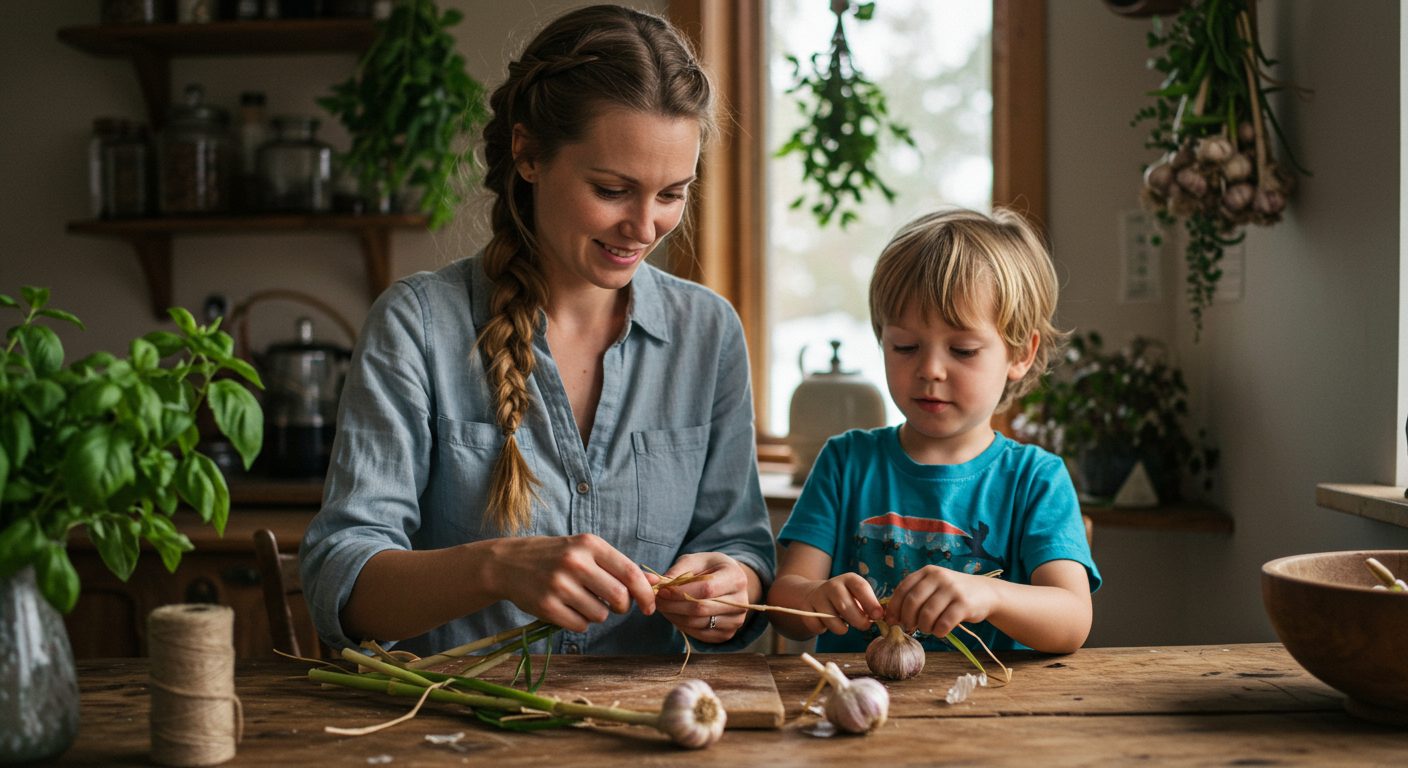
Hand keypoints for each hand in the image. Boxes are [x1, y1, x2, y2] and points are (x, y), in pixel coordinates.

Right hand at [485, 534, 655, 631]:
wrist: (508, 563)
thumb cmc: (556, 556)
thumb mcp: (587, 551)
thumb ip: (619, 567)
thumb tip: (655, 584)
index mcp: (589, 544)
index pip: (630, 573)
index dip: (646, 594)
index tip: (650, 607)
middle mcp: (575, 562)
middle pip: (619, 598)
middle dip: (623, 608)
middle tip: (615, 606)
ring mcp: (559, 584)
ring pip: (600, 615)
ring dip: (598, 614)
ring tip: (582, 601)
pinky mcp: (546, 606)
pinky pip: (580, 626)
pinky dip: (580, 622)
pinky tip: (568, 609)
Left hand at [653, 552, 755, 642]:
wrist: (728, 583)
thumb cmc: (710, 569)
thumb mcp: (696, 561)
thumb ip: (678, 570)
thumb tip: (660, 584)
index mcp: (736, 578)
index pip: (706, 589)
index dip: (681, 592)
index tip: (661, 590)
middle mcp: (741, 602)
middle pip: (701, 609)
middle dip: (674, 605)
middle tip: (657, 600)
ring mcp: (736, 621)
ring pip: (698, 623)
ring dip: (675, 617)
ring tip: (664, 606)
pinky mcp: (727, 634)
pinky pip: (699, 634)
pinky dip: (682, 626)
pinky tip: (675, 615)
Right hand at [797, 573, 882, 636]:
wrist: (814, 594)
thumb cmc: (844, 598)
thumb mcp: (857, 596)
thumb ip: (870, 605)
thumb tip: (882, 617)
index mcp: (849, 579)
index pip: (861, 587)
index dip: (870, 603)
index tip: (878, 616)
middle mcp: (832, 585)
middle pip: (845, 605)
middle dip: (857, 620)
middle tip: (864, 626)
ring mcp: (817, 596)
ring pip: (830, 619)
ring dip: (840, 628)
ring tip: (844, 626)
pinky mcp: (806, 608)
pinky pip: (816, 625)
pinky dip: (823, 629)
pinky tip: (826, 623)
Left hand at [885, 566, 998, 637]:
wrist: (986, 593)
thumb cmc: (952, 594)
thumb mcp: (934, 587)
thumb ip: (915, 596)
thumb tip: (891, 617)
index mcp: (927, 572)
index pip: (903, 589)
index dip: (894, 607)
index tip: (892, 620)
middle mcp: (939, 577)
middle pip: (912, 602)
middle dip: (907, 619)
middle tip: (910, 627)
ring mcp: (952, 589)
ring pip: (927, 615)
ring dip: (924, 627)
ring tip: (928, 628)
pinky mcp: (964, 604)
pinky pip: (943, 624)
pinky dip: (938, 632)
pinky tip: (940, 631)